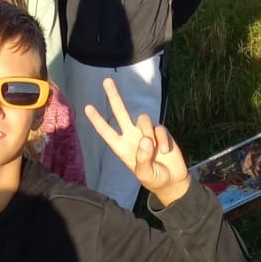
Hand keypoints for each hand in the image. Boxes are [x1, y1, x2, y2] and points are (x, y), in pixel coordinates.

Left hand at [82, 78, 190, 205]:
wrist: (173, 180)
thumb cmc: (153, 179)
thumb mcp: (144, 174)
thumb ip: (142, 158)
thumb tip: (145, 139)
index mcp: (122, 147)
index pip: (107, 132)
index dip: (97, 120)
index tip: (87, 107)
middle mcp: (132, 136)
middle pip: (120, 112)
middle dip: (114, 96)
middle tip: (106, 81)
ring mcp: (146, 132)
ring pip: (143, 119)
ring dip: (149, 133)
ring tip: (157, 152)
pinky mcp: (160, 132)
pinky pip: (159, 128)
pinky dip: (163, 140)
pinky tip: (166, 151)